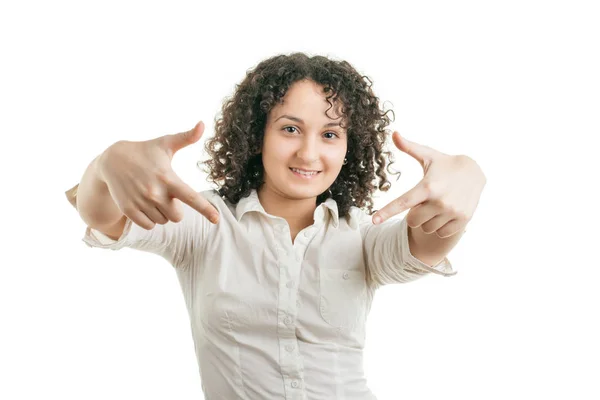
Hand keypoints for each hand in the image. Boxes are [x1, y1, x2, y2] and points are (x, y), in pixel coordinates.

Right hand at [98, 121, 219, 229]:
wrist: (112, 160)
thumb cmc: (145, 151)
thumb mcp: (165, 143)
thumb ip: (186, 137)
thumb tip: (202, 124)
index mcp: (168, 178)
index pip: (191, 197)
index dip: (205, 209)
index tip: (216, 219)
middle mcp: (155, 192)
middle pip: (177, 217)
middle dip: (175, 209)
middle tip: (166, 195)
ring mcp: (141, 202)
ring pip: (162, 221)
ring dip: (161, 213)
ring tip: (151, 196)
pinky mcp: (129, 210)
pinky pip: (148, 226)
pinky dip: (149, 219)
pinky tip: (144, 205)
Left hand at [373, 132, 485, 237]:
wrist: (475, 172)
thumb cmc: (445, 165)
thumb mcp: (428, 156)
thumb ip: (409, 147)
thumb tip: (394, 133)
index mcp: (427, 186)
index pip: (403, 202)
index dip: (387, 211)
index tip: (374, 220)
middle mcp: (440, 201)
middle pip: (412, 221)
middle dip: (414, 214)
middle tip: (425, 201)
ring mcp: (452, 211)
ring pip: (426, 228)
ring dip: (428, 220)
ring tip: (438, 205)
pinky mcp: (462, 220)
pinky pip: (440, 233)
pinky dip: (440, 225)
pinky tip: (448, 212)